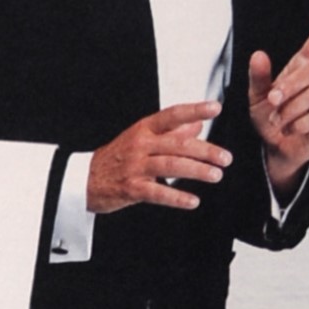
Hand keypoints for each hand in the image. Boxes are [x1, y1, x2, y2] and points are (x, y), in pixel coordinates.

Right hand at [86, 101, 228, 215]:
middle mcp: (140, 145)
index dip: (194, 110)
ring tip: (215, 175)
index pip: (172, 115)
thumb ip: (171, 132)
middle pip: (178, 144)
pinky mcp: (130, 188)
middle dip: (206, 151)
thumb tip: (197, 125)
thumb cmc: (115, 158)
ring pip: (171, 166)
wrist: (83, 180)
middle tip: (225, 158)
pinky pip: (157, 192)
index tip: (215, 108)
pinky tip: (192, 201)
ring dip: (197, 171)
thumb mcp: (141, 138)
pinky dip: (177, 197)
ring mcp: (135, 167)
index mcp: (144, 129)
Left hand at [247, 7, 308, 192]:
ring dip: (289, 110)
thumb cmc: (269, 118)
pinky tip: (289, 129)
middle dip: (288, 87)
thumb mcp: (257, 97)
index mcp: (300, 70)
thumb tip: (258, 55)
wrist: (275, 147)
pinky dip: (296, 124)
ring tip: (277, 120)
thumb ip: (259, 77)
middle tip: (272, 101)